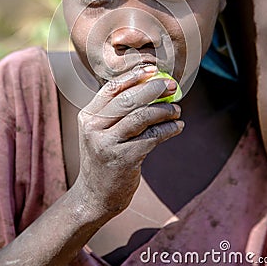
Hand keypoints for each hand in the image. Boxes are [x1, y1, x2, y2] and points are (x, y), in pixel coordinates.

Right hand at [74, 66, 183, 219]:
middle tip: (172, 86)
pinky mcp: (123, 159)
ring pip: (141, 117)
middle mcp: (94, 128)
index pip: (111, 88)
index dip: (134, 76)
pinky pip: (151, 137)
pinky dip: (168, 129)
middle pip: (128, 99)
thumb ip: (117, 111)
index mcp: (88, 116)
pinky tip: (178, 127)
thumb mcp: (101, 132)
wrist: (95, 196)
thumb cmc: (104, 157)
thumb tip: (150, 86)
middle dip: (153, 89)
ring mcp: (106, 144)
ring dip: (164, 110)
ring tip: (178, 110)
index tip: (153, 69)